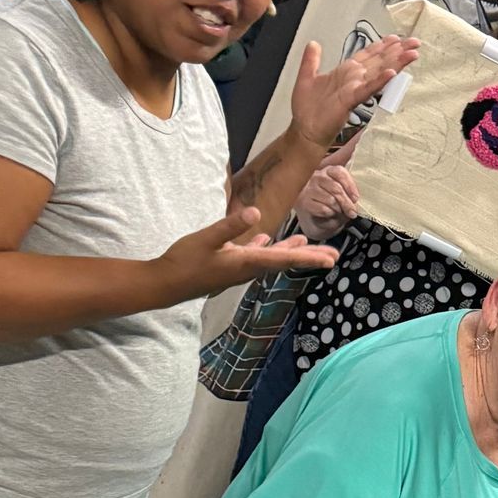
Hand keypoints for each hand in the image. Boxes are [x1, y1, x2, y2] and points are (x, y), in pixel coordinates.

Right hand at [154, 206, 337, 301]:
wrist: (164, 285)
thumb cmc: (183, 262)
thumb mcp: (205, 239)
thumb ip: (230, 226)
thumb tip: (257, 212)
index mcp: (246, 262)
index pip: (284, 259)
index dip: (309, 258)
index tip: (330, 260)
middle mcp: (247, 269)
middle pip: (284, 261)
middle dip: (309, 257)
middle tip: (333, 256)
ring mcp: (238, 269)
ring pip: (270, 259)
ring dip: (290, 252)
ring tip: (308, 245)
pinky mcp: (228, 267)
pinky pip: (253, 257)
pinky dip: (264, 248)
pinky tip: (265, 240)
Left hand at [288, 33, 416, 149]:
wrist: (305, 130)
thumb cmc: (308, 110)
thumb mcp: (306, 77)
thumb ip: (311, 60)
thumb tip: (313, 43)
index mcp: (345, 72)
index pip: (368, 54)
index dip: (383, 45)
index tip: (397, 38)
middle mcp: (353, 79)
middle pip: (379, 61)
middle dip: (398, 50)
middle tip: (414, 42)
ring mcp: (354, 88)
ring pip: (379, 72)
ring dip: (396, 62)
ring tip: (411, 54)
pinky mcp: (351, 99)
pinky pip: (367, 88)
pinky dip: (380, 80)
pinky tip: (392, 73)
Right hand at [295, 148, 359, 239]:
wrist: (318, 220)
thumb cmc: (333, 205)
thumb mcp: (344, 195)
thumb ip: (350, 189)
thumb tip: (359, 191)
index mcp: (329, 171)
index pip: (340, 172)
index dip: (350, 186)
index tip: (356, 198)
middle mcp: (317, 176)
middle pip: (336, 188)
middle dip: (347, 203)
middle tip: (352, 212)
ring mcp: (308, 188)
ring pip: (330, 199)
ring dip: (338, 209)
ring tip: (339, 212)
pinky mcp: (303, 201)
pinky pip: (323, 209)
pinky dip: (329, 214)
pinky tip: (329, 214)